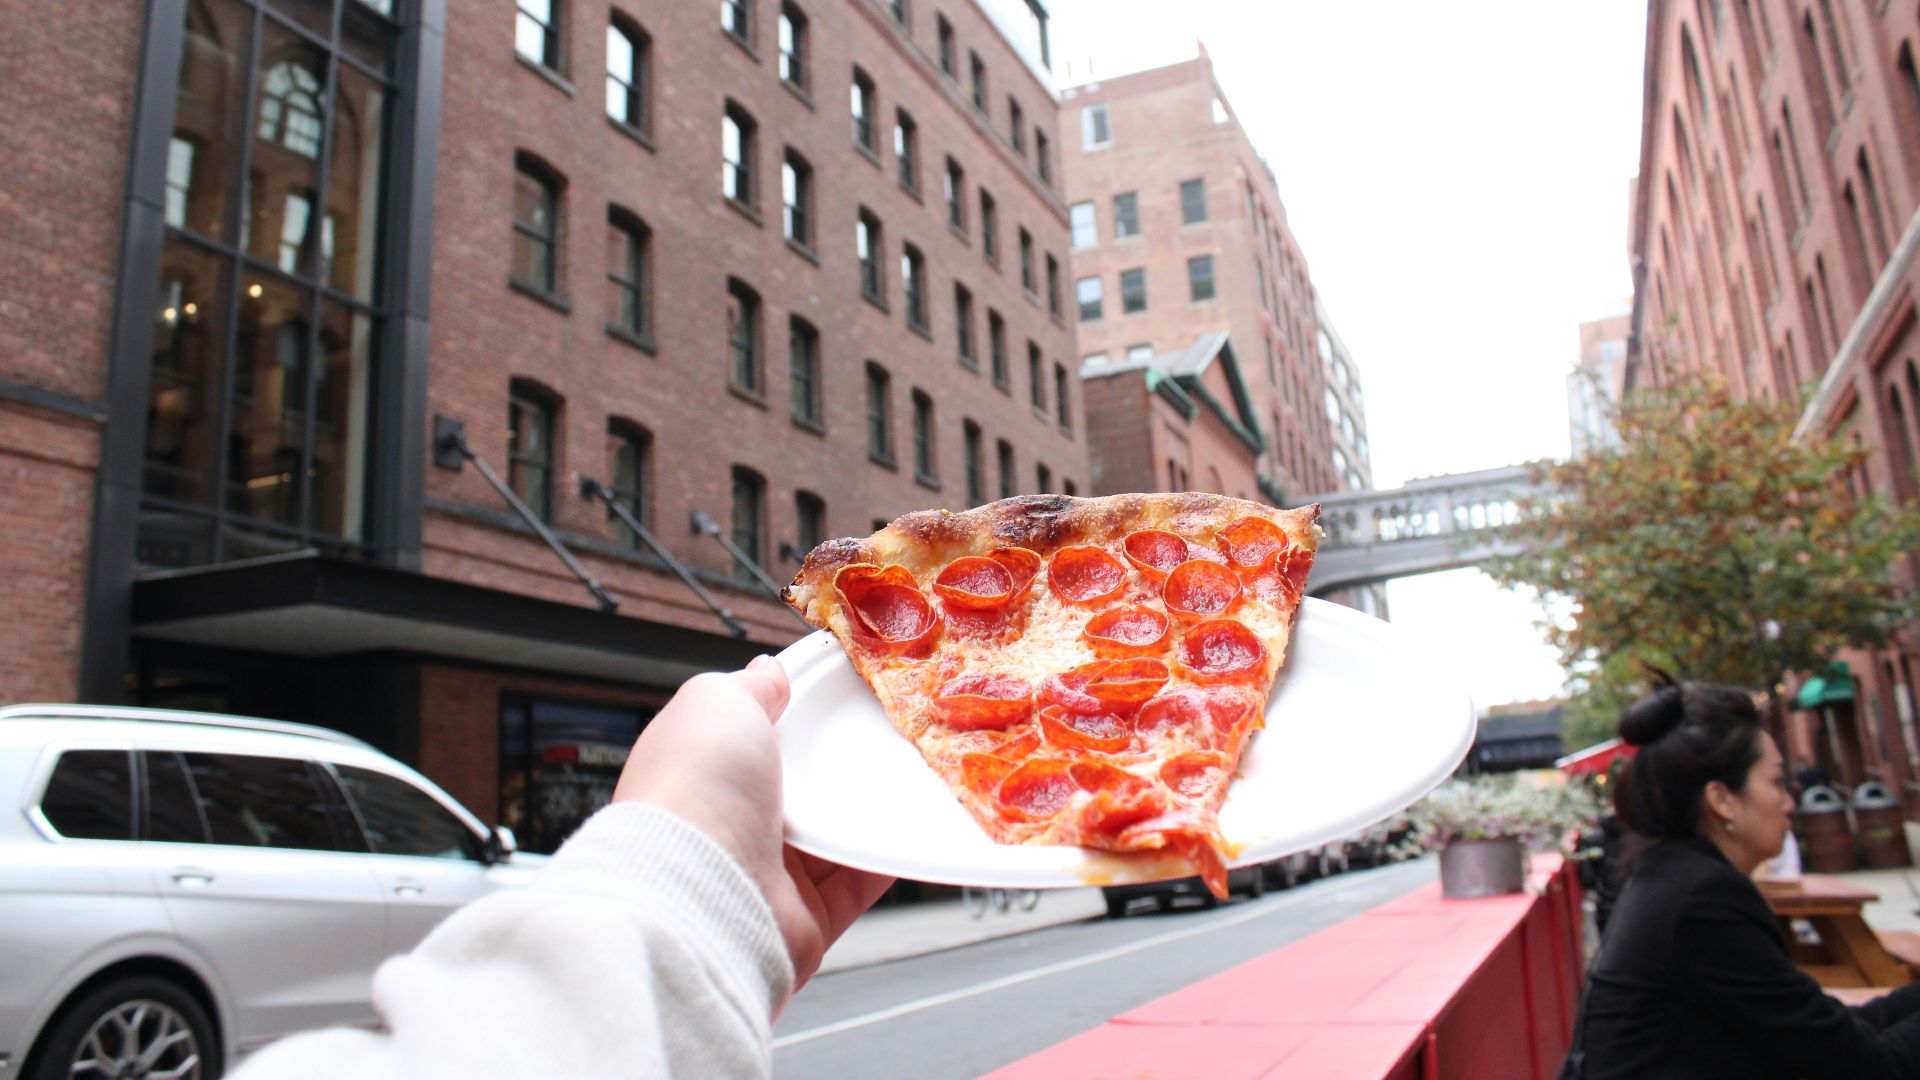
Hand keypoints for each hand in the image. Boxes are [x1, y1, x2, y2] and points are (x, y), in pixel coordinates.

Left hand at [613, 657, 895, 989]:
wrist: (702, 893)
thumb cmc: (698, 787)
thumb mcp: (717, 703)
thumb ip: (750, 685)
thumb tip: (769, 670)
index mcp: (703, 767)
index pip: (755, 733)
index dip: (795, 710)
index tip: (843, 689)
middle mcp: (731, 820)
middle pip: (802, 784)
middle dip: (841, 760)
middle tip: (890, 730)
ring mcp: (768, 872)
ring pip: (835, 834)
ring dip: (873, 810)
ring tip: (914, 774)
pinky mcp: (806, 917)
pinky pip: (859, 884)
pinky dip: (888, 861)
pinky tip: (914, 829)